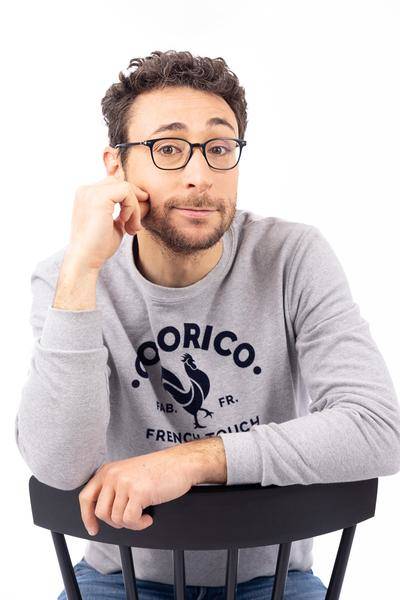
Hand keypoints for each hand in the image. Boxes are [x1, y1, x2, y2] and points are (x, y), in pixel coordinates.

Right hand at [67, 174, 150, 270]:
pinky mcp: (99, 197)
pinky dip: (132, 208)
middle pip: (121, 183)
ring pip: (125, 187)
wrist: (86, 260)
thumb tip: (146, 201)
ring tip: (131, 228)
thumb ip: (125, 211)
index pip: (115, 186)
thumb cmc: (99, 247)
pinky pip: (126, 192)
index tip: (133, 223)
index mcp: (87, 195)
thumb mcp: (116, 224)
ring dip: (134, 208)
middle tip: (134, 226)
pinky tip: (125, 223)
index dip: (130, 201)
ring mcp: (90, 192)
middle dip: (134, 202)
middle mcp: (86, 190)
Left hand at [78, 445, 194, 535]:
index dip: (86, 517)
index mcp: (108, 470)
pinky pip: (130, 521)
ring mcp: (125, 483)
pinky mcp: (138, 492)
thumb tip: (101, 513)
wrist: (180, 463)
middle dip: (116, 522)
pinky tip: (148, 517)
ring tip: (143, 515)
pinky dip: (139, 524)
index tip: (93, 528)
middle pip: (101, 513)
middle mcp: (113, 475)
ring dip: (131, 523)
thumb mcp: (128, 473)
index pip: (86, 497)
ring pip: (116, 519)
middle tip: (130, 518)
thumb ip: (113, 486)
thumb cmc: (159, 470)